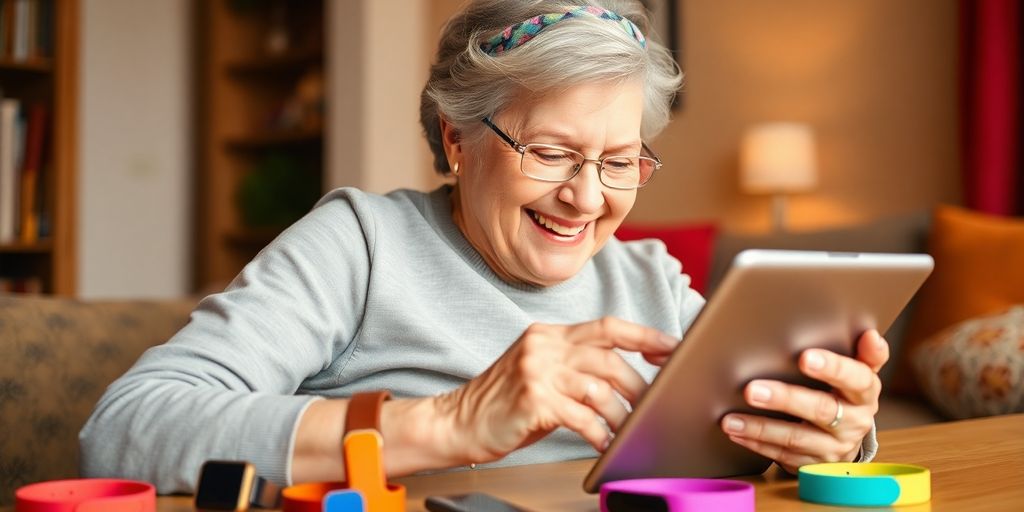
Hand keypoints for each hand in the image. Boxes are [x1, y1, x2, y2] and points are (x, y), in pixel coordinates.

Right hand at [437, 317, 677, 464]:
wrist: (456, 421)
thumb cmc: (504, 403)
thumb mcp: (540, 371)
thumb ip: (576, 365)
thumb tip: (627, 377)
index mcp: (549, 334)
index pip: (608, 326)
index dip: (645, 336)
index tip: (671, 349)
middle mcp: (544, 346)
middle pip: (610, 359)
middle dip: (639, 385)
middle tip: (654, 405)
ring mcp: (537, 371)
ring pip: (600, 388)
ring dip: (620, 415)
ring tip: (627, 431)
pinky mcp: (533, 399)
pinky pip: (581, 416)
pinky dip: (599, 432)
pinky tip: (603, 443)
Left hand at [720, 330, 887, 472]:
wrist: (847, 438)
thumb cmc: (845, 393)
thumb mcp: (859, 374)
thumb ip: (865, 355)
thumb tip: (870, 336)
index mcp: (865, 394)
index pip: (856, 379)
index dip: (833, 368)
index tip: (806, 357)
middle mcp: (854, 422)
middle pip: (820, 409)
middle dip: (784, 399)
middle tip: (751, 390)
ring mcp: (834, 447)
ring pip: (796, 437)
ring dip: (760, 428)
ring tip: (731, 419)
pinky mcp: (813, 464)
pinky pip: (782, 455)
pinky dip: (756, 443)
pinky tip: (736, 432)